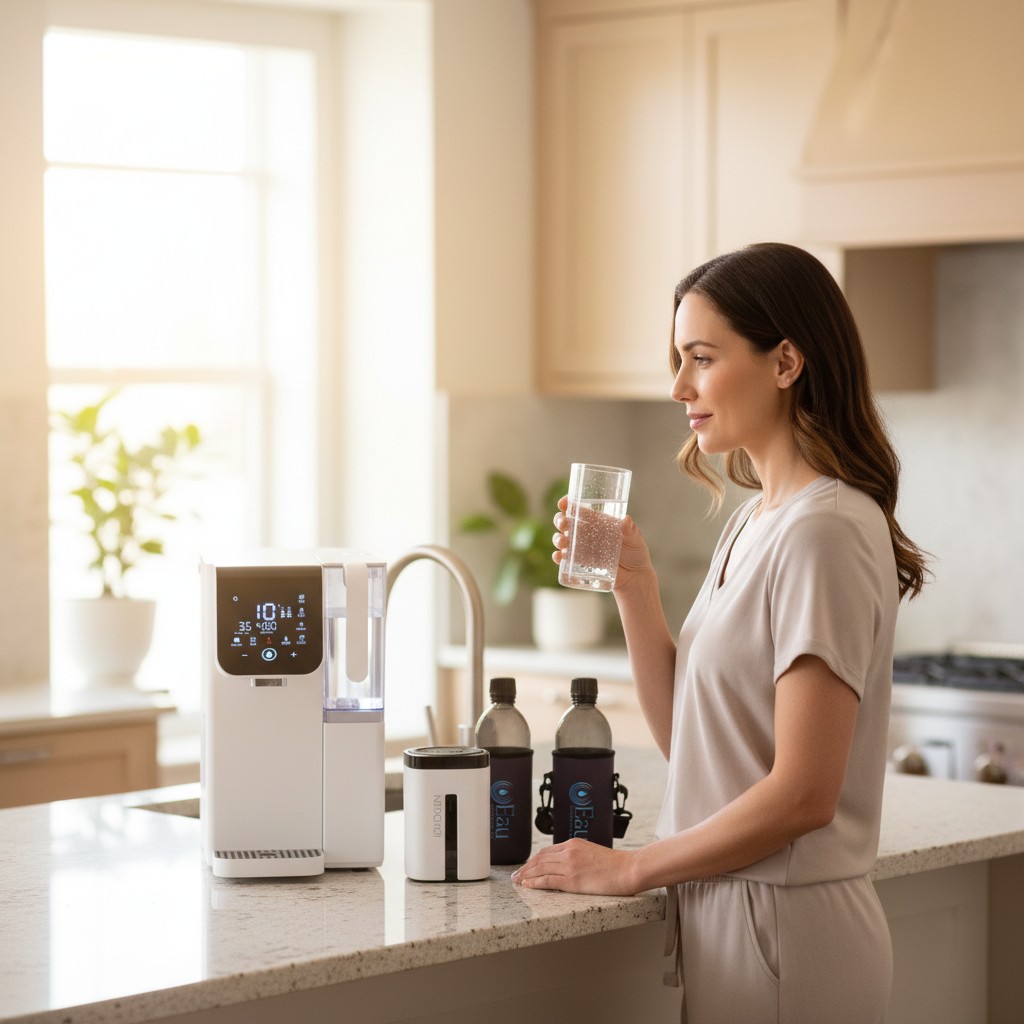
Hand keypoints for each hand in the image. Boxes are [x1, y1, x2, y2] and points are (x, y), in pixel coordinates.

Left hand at [511, 838, 640, 895]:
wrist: (628, 869)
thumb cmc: (615, 864)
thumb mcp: (592, 852)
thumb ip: (577, 855)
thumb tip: (566, 865)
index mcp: (573, 843)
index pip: (547, 851)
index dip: (534, 859)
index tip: (527, 866)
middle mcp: (568, 852)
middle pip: (540, 859)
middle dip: (526, 867)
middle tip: (516, 875)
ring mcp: (569, 865)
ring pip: (540, 869)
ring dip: (526, 875)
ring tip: (517, 881)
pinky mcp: (572, 880)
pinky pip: (547, 881)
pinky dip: (535, 883)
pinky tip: (528, 886)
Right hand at [551, 497, 654, 591]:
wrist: (635, 577)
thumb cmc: (636, 553)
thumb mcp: (635, 539)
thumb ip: (630, 530)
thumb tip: (626, 520)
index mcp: (598, 521)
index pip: (580, 509)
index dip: (569, 504)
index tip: (564, 503)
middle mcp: (587, 532)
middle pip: (567, 522)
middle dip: (560, 520)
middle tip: (563, 523)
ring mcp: (582, 548)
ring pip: (563, 539)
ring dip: (558, 538)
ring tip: (562, 541)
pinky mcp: (580, 563)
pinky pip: (565, 558)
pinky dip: (558, 556)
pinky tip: (559, 556)